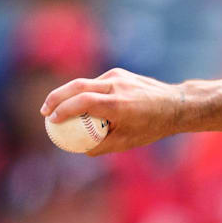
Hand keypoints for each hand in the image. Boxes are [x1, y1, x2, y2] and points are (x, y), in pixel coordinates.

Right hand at [40, 69, 185, 154]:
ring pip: (85, 82)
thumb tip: (80, 149)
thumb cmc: (152, 126)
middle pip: (77, 86)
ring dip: (68, 93)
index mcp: (119, 104)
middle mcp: (117, 86)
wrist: (176, 104)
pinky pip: (96, 82)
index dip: (63, 109)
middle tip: (44, 111)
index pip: (82, 101)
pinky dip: (85, 91)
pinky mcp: (120, 73)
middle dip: (56, 97)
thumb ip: (101, 146)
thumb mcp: (127, 142)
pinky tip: (81, 103)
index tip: (52, 120)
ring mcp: (118, 77)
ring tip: (56, 107)